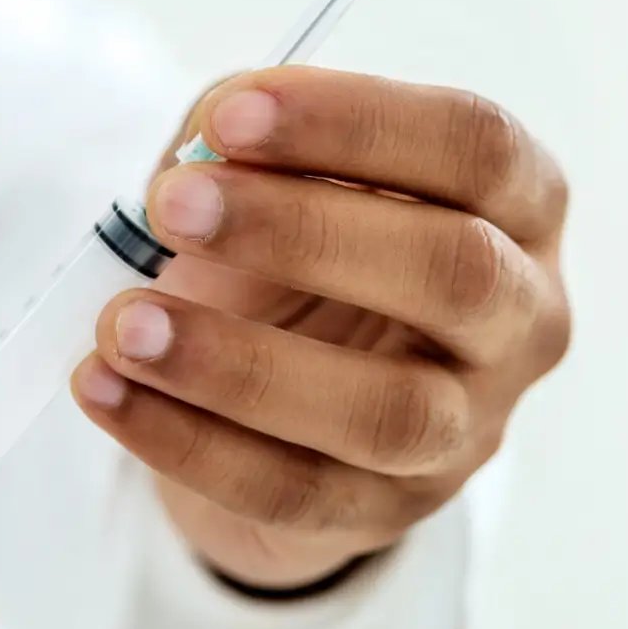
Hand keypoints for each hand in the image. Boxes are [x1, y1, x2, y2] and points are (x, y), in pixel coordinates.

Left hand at [72, 66, 570, 589]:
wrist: (278, 401)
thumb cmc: (292, 255)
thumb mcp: (276, 176)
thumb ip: (247, 143)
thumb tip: (204, 152)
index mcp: (517, 206)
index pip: (475, 147)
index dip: (355, 123)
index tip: (230, 116)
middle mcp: (521, 319)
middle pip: (454, 273)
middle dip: (303, 233)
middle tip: (172, 207)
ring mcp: (466, 430)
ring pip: (385, 411)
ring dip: (240, 364)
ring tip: (123, 324)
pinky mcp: (386, 512)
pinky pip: (293, 492)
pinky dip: (186, 442)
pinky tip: (106, 391)